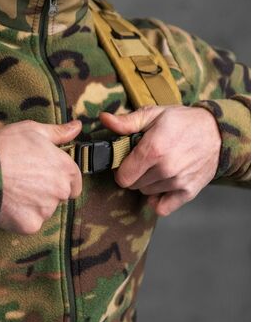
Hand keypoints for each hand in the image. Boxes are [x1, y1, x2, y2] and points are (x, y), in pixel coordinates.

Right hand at [0, 119, 81, 233]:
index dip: (60, 178)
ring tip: (13, 190)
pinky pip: (30, 223)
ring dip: (33, 204)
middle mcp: (61, 191)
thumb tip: (77, 126)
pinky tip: (8, 203)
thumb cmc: (6, 145)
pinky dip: (21, 217)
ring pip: (45, 210)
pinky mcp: (30, 225)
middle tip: (24, 180)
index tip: (44, 174)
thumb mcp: (32, 130)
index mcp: (65, 168)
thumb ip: (59, 132)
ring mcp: (46, 210)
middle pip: (60, 196)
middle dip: (47, 191)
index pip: (74, 182)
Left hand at [99, 105, 220, 216]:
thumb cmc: (182, 121)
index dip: (120, 168)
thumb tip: (104, 119)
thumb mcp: (153, 114)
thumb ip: (126, 122)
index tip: (125, 160)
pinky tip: (160, 185)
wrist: (216, 131)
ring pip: (146, 193)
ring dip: (147, 183)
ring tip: (156, 166)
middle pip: (133, 185)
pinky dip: (158, 200)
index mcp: (153, 150)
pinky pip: (162, 207)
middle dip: (133, 174)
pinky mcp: (188, 192)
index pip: (122, 176)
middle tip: (142, 161)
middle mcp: (165, 169)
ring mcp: (177, 182)